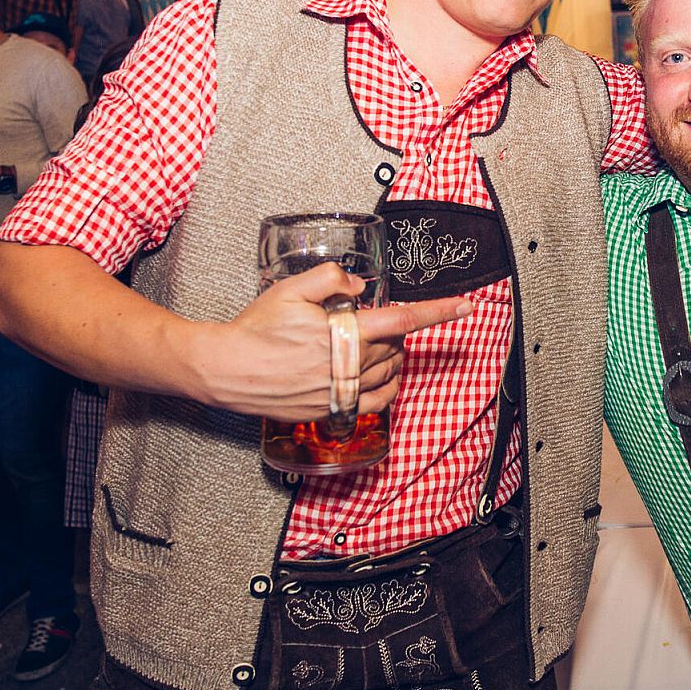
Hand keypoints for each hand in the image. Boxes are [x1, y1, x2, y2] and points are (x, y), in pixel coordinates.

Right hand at [192, 260, 471, 420]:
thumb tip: (360, 288)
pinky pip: (376, 403)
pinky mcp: (332, 410)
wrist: (225, 369)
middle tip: (369, 319)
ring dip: (391, 356)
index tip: (465, 306)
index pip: (403, 320)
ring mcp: (341, 391)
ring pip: (388, 372)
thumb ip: (332, 279)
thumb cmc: (255, 328)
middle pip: (395, 346)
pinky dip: (387, 388)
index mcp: (343, 333)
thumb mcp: (291, 289)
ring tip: (372, 343)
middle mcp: (348, 366)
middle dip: (394, 330)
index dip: (438, 312)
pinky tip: (380, 376)